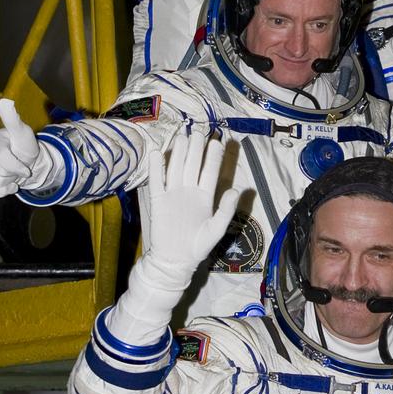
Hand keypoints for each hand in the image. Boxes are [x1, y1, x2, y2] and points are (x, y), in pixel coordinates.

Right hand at [0, 98, 47, 196]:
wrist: (23, 162)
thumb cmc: (23, 147)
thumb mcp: (23, 133)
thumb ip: (13, 120)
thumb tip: (5, 101)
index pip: (2, 158)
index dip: (16, 166)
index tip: (26, 168)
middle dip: (13, 174)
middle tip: (17, 167)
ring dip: (8, 182)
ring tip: (11, 173)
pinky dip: (1, 191)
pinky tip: (6, 183)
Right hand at [146, 132, 238, 279]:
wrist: (174, 261)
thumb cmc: (197, 246)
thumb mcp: (216, 229)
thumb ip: (225, 210)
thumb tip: (236, 190)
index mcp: (205, 196)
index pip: (210, 171)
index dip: (213, 157)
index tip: (217, 141)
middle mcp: (189, 190)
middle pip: (193, 165)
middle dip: (196, 149)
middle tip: (198, 132)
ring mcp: (173, 194)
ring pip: (176, 168)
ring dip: (178, 153)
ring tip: (182, 137)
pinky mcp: (158, 200)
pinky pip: (157, 181)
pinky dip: (156, 167)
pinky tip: (157, 152)